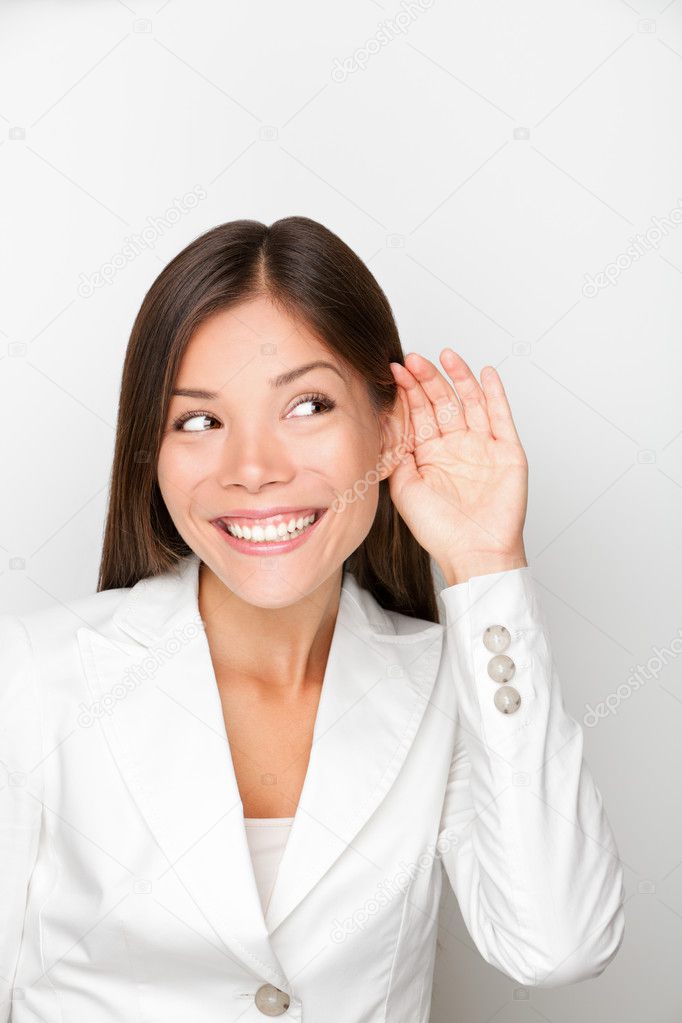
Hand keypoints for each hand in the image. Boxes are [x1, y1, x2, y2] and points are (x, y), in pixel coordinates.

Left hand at [387, 349, 527, 584]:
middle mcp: (457, 446)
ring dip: (459, 378)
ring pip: (470, 402)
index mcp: (431, 454)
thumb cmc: (439, 530)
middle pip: (443, 402)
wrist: (474, 553)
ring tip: (446, 356)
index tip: (395, 370)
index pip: (420, 413)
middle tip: (414, 358)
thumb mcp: (404, 488)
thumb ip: (395, 455)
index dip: (409, 391)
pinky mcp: (507, 452)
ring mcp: (483, 447)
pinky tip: (485, 374)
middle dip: (429, 379)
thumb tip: (383, 425)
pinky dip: (495, 394)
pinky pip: (501, 416)